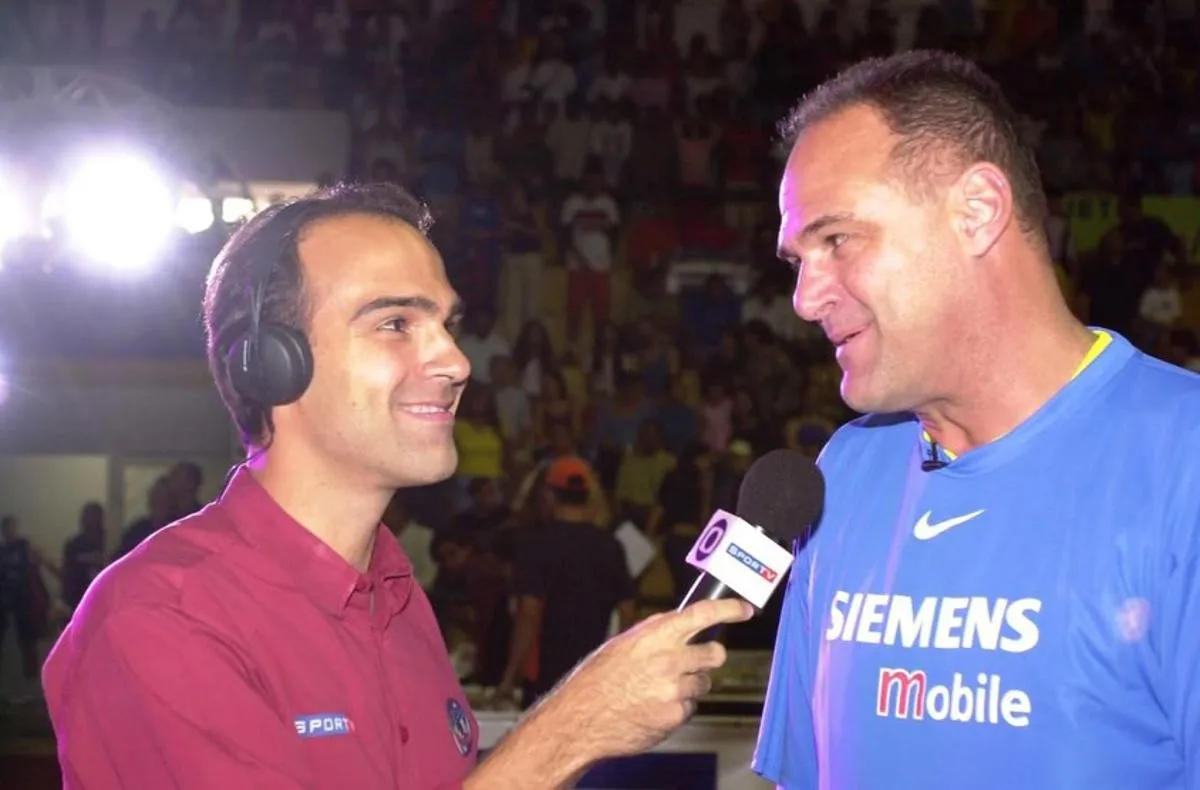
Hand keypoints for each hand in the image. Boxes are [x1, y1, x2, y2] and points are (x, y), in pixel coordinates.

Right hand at [547, 598, 753, 760]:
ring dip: (689, 685)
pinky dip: (677, 707)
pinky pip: (690, 707)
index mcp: (656, 636)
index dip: (729, 610)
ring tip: (658, 689)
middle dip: (709, 656)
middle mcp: (670, 660)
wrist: (581, 718)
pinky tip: (653, 706)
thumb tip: (681, 622)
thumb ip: (656, 632)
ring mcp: (674, 689)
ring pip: (703, 683)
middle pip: (715, 653)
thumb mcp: (624, 643)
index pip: (703, 614)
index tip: (744, 610)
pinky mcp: (675, 715)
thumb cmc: (598, 679)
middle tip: (694, 661)